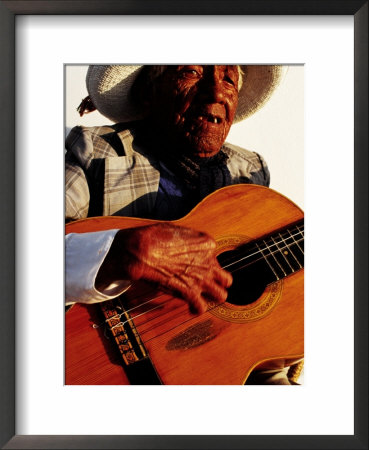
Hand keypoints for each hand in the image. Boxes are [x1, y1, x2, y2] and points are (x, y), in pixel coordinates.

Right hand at [96, 223, 231, 313]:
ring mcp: (201, 279)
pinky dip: (196, 309)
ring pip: (221, 295)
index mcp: (207, 244)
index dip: (205, 262)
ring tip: (204, 298)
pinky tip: (191, 308)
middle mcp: (209, 262)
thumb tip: (185, 245)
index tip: (195, 265)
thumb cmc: (153, 237)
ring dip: (212, 298)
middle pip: (226, 278)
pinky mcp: (190, 292)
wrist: (142, 250)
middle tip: (208, 284)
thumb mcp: (176, 230)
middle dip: (218, 282)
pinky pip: (201, 307)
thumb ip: (188, 240)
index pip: (215, 257)